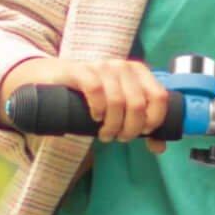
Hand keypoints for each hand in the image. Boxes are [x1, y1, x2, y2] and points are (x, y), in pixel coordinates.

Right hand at [7, 55, 171, 152]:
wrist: (55, 79)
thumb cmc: (92, 97)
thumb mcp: (119, 109)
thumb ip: (140, 125)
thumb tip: (159, 147)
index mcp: (138, 72)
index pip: (159, 96)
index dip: (154, 119)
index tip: (143, 132)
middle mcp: (122, 66)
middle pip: (137, 104)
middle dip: (130, 129)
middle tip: (120, 138)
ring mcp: (101, 67)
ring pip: (117, 101)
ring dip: (113, 126)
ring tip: (105, 134)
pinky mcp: (80, 71)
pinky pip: (96, 91)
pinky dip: (98, 109)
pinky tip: (95, 118)